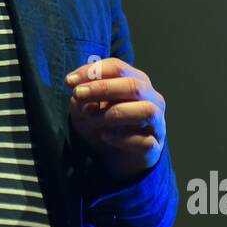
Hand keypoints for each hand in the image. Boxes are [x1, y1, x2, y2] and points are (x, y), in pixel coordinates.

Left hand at [65, 58, 165, 181]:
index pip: (118, 67)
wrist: (114, 159)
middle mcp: (151, 99)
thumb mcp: (84, 110)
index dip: (93, 71)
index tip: (70, 81)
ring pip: (145, 110)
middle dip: (102, 88)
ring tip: (92, 119)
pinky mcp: (154, 147)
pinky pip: (144, 141)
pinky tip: (104, 136)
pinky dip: (121, 138)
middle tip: (78, 94)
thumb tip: (79, 92)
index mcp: (135, 81)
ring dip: (114, 113)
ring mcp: (156, 123)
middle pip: (133, 85)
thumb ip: (81, 98)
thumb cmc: (102, 126)